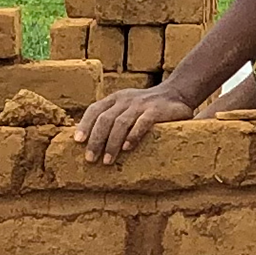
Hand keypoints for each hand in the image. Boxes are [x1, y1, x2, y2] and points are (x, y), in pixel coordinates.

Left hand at [73, 83, 196, 164]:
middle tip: (90, 159)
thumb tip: (92, 140)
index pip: (94, 109)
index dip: (84, 125)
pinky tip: (127, 148)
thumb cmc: (148, 106)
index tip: (77, 142)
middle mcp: (126, 100)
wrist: (177, 93)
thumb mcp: (128, 106)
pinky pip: (142, 123)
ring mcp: (141, 104)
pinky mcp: (157, 111)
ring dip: (111, 143)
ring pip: (121, 123)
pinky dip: (133, 135)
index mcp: (116, 99)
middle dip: (95, 140)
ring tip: (107, 161)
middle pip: (105, 119)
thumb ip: (113, 116)